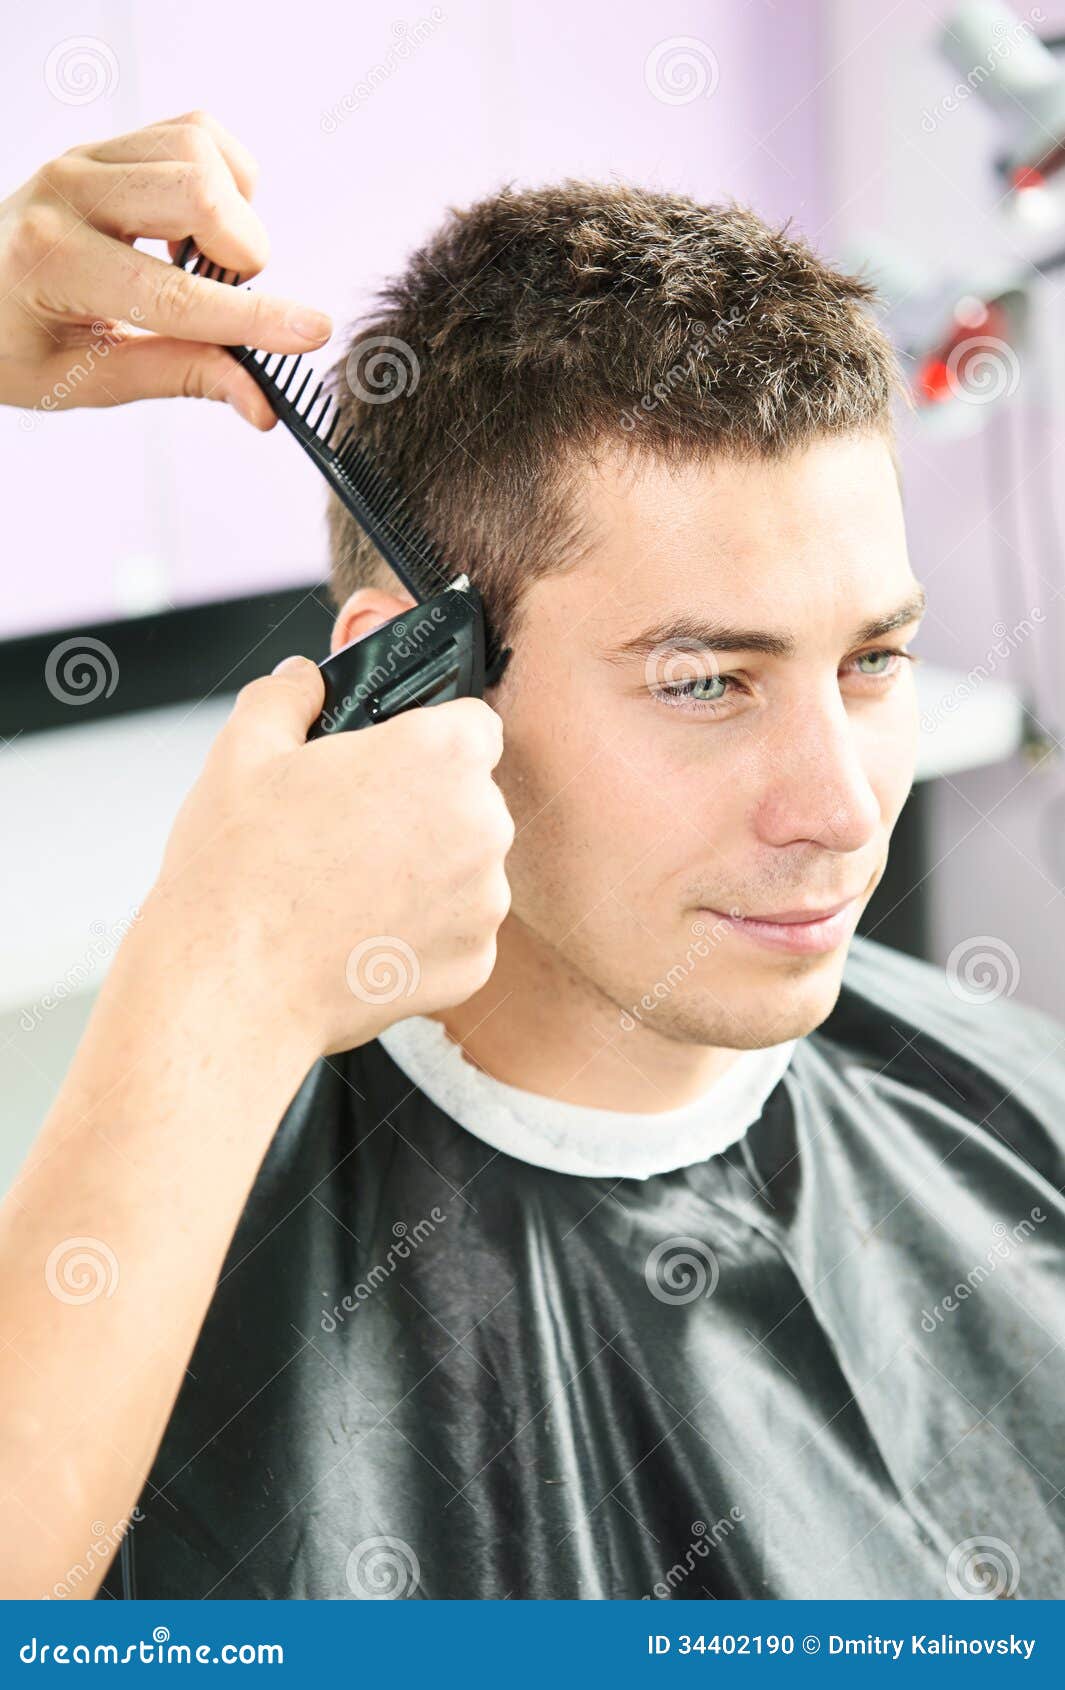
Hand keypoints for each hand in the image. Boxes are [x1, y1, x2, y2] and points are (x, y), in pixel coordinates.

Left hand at [0, 110, 330, 426]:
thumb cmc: (16, 339)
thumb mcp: (89, 379)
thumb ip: (180, 377)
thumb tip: (258, 400)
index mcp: (52, 264)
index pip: (173, 295)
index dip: (251, 320)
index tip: (309, 333)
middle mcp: (68, 194)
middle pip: (197, 194)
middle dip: (242, 254)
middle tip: (230, 297)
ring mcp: (88, 158)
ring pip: (201, 152)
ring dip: (234, 213)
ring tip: (212, 262)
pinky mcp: (110, 143)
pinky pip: (195, 132)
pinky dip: (225, 176)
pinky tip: (206, 223)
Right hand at [146, 659, 514, 1056]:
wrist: (231, 989)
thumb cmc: (238, 875)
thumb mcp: (242, 751)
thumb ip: (286, 696)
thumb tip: (302, 680)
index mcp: (441, 756)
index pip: (472, 725)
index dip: (429, 739)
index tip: (393, 761)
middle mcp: (483, 825)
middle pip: (470, 799)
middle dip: (422, 808)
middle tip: (351, 829)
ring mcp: (485, 901)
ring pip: (466, 868)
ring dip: (425, 872)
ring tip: (345, 887)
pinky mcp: (474, 964)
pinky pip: (457, 932)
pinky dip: (420, 933)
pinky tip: (359, 933)